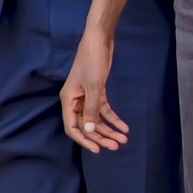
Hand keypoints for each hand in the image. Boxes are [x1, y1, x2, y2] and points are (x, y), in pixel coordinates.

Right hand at [60, 25, 129, 152]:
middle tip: (116, 146)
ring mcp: (86, 97)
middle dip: (101, 137)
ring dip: (109, 130)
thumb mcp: (93, 87)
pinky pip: (104, 110)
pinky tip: (124, 126)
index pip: (72, 127)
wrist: (98, 42)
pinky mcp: (97, 92)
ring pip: (96, 119)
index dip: (84, 140)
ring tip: (123, 139)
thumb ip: (91, 110)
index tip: (98, 150)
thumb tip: (89, 131)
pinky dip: (113, 119)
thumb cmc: (92, 62)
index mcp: (68, 100)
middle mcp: (75, 101)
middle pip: (86, 126)